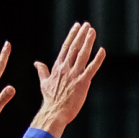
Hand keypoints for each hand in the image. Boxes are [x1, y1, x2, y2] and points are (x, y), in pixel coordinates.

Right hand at [31, 23, 106, 137]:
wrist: (54, 113)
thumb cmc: (50, 100)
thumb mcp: (44, 83)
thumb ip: (42, 71)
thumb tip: (36, 62)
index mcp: (58, 67)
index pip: (66, 47)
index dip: (72, 35)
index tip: (77, 26)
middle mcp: (66, 69)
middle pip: (74, 48)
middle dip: (81, 35)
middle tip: (87, 25)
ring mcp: (74, 75)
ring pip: (82, 55)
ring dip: (88, 42)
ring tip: (92, 31)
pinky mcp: (82, 83)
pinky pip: (91, 69)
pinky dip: (97, 59)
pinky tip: (102, 50)